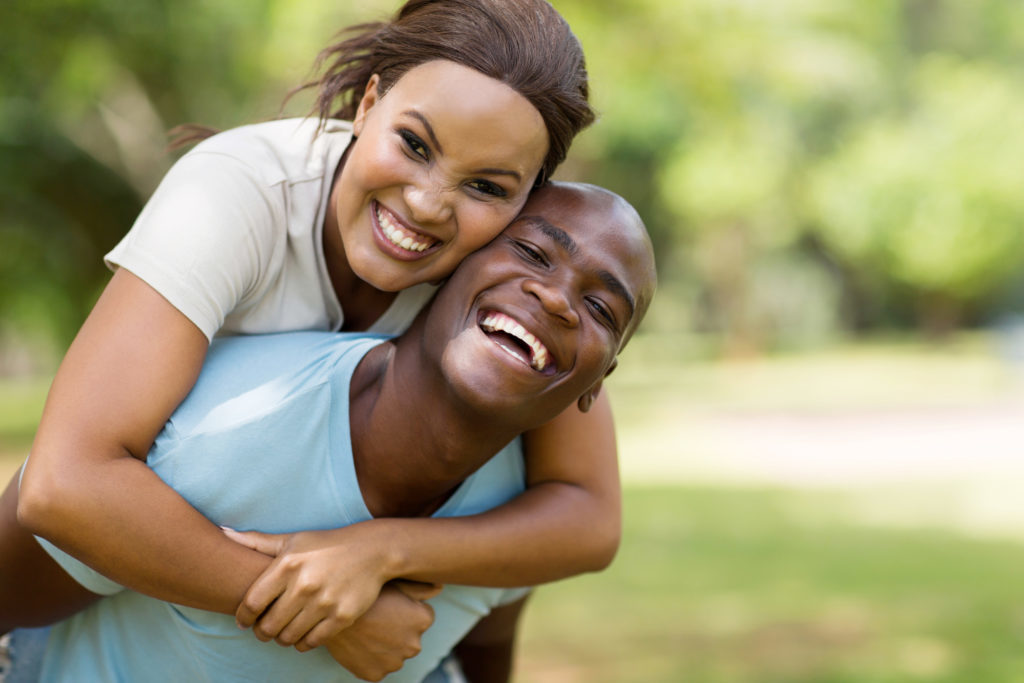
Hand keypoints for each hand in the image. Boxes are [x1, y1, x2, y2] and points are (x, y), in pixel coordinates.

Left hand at [223, 524, 394, 648]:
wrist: (372, 551)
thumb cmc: (326, 545)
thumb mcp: (293, 540)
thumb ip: (257, 542)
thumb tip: (222, 532)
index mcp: (287, 565)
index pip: (251, 603)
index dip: (243, 617)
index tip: (244, 621)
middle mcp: (304, 585)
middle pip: (268, 626)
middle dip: (262, 631)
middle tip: (265, 628)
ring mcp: (324, 602)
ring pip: (288, 637)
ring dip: (282, 638)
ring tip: (284, 631)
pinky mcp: (342, 616)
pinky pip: (312, 642)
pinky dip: (303, 642)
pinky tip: (303, 633)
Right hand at [323, 581, 439, 680]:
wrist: (330, 609)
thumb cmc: (365, 590)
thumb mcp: (395, 582)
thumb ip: (421, 587)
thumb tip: (441, 587)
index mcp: (423, 620)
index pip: (421, 618)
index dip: (405, 610)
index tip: (389, 604)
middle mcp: (414, 645)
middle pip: (408, 638)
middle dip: (397, 630)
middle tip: (377, 617)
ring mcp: (394, 662)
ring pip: (393, 654)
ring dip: (384, 646)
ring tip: (367, 629)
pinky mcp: (375, 675)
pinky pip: (376, 667)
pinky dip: (369, 658)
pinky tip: (360, 643)